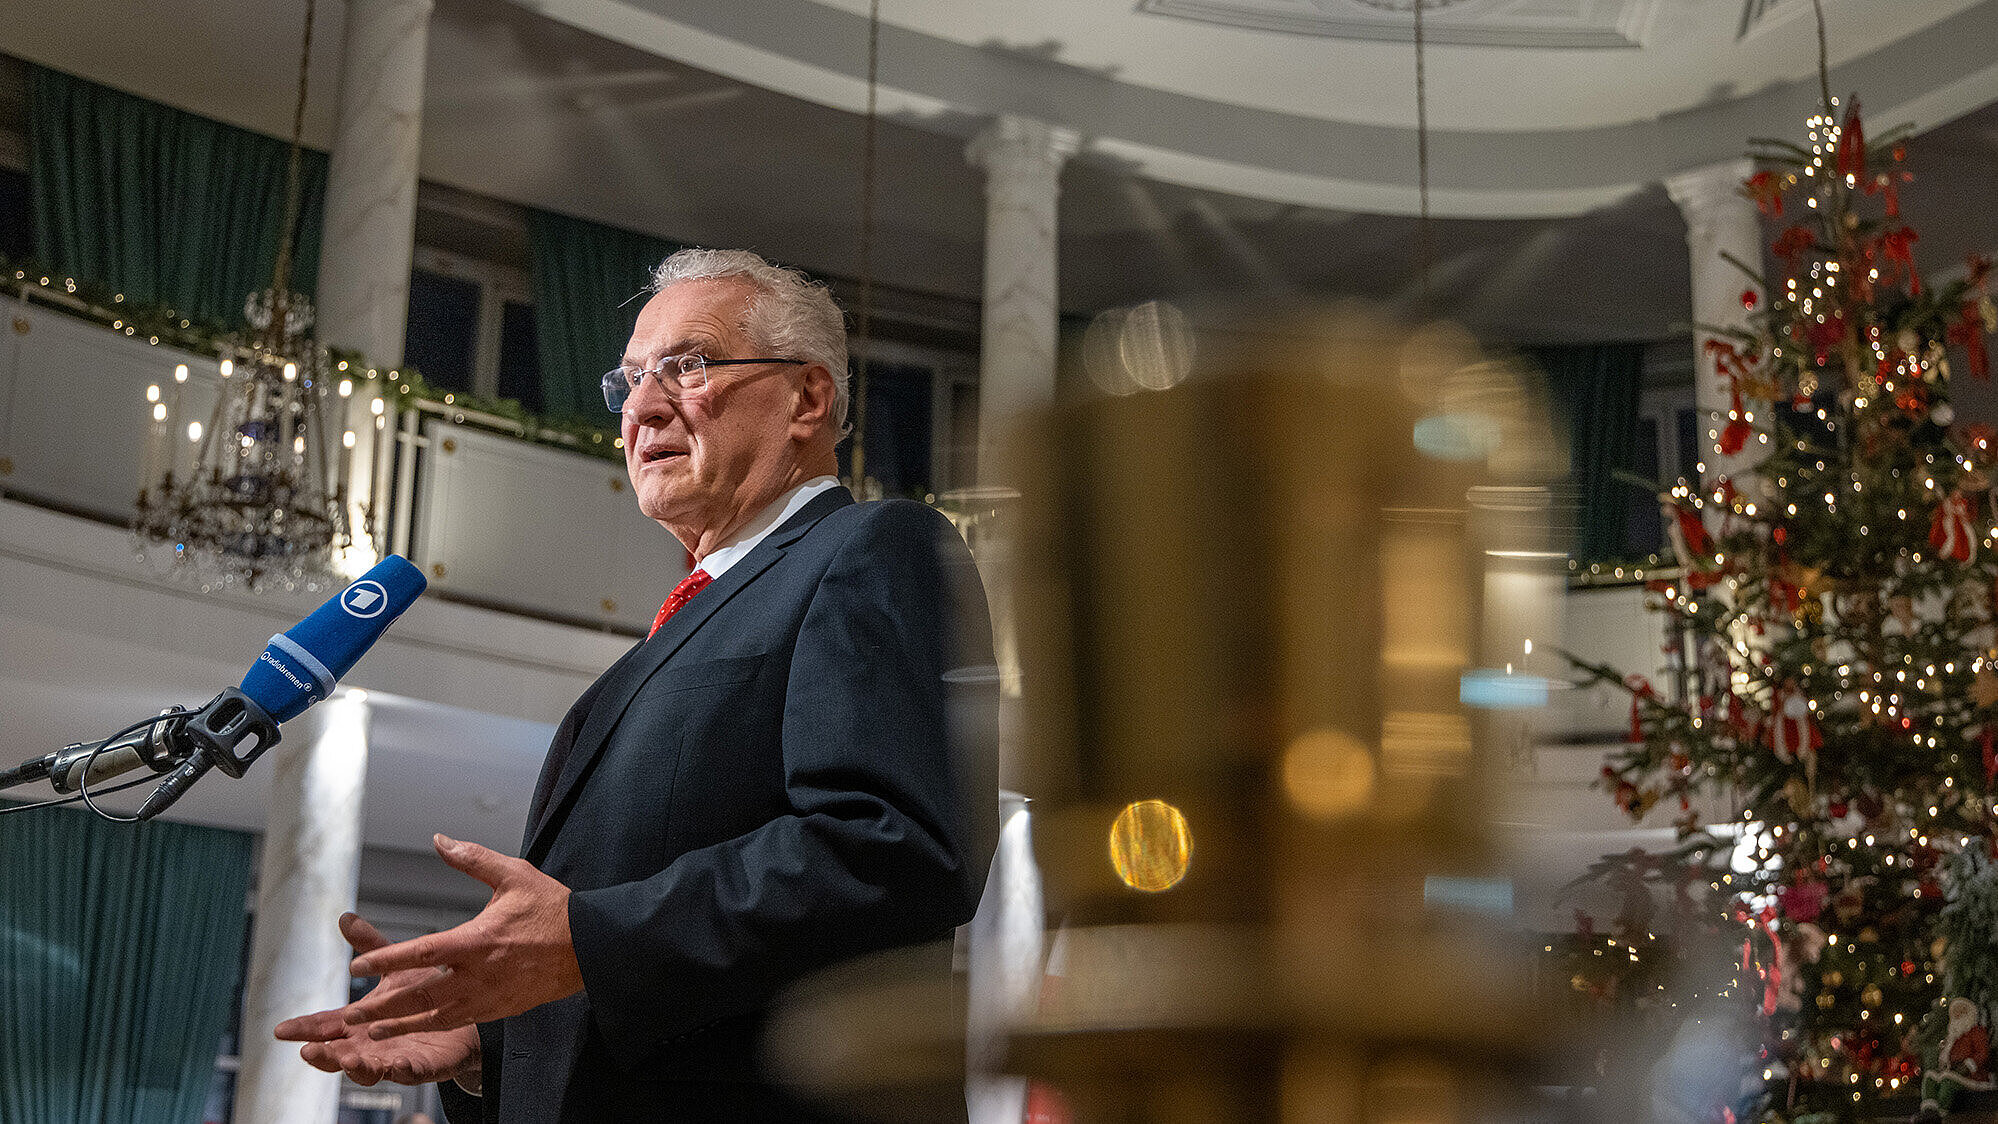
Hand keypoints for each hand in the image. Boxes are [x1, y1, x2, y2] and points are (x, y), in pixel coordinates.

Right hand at [273, 913, 480, 1085]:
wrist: (464, 1013)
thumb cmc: (424, 993)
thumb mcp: (394, 968)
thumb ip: (370, 948)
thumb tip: (345, 917)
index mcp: (359, 1022)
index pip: (325, 1026)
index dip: (303, 1029)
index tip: (280, 1030)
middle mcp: (369, 1044)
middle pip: (339, 1053)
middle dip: (323, 1055)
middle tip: (308, 1051)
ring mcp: (392, 1058)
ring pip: (368, 1069)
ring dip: (355, 1067)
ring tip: (347, 1061)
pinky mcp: (420, 1066)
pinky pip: (408, 1072)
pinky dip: (400, 1070)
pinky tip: (396, 1065)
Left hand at [338, 834, 584, 1037]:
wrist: (589, 947)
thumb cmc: (552, 909)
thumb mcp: (514, 875)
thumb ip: (472, 859)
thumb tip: (439, 839)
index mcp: (476, 940)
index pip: (421, 952)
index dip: (387, 960)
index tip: (357, 968)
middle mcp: (477, 974)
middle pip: (420, 994)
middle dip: (381, 1006)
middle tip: (348, 1014)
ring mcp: (488, 996)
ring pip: (435, 1016)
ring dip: (400, 1023)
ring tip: (371, 1031)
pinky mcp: (499, 1008)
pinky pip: (458, 1021)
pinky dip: (430, 1027)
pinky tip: (413, 1028)